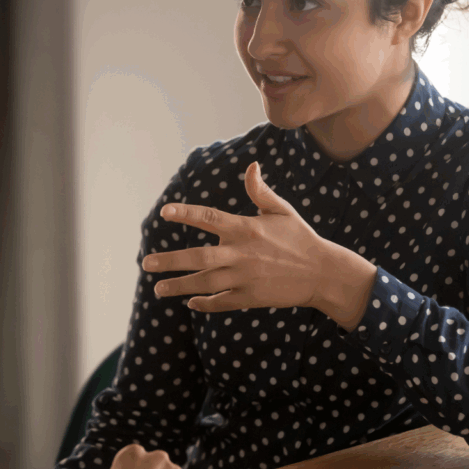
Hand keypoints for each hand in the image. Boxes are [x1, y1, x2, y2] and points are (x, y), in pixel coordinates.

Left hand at [141, 162, 377, 327]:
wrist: (322, 273)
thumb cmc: (300, 237)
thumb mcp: (281, 210)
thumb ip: (260, 191)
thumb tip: (251, 166)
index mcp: (246, 229)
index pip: (209, 218)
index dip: (185, 214)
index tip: (164, 212)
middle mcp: (241, 254)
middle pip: (199, 257)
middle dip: (170, 261)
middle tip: (146, 263)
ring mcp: (245, 278)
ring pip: (205, 283)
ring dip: (179, 286)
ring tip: (158, 288)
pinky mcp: (250, 298)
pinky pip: (221, 302)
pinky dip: (205, 303)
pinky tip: (190, 302)